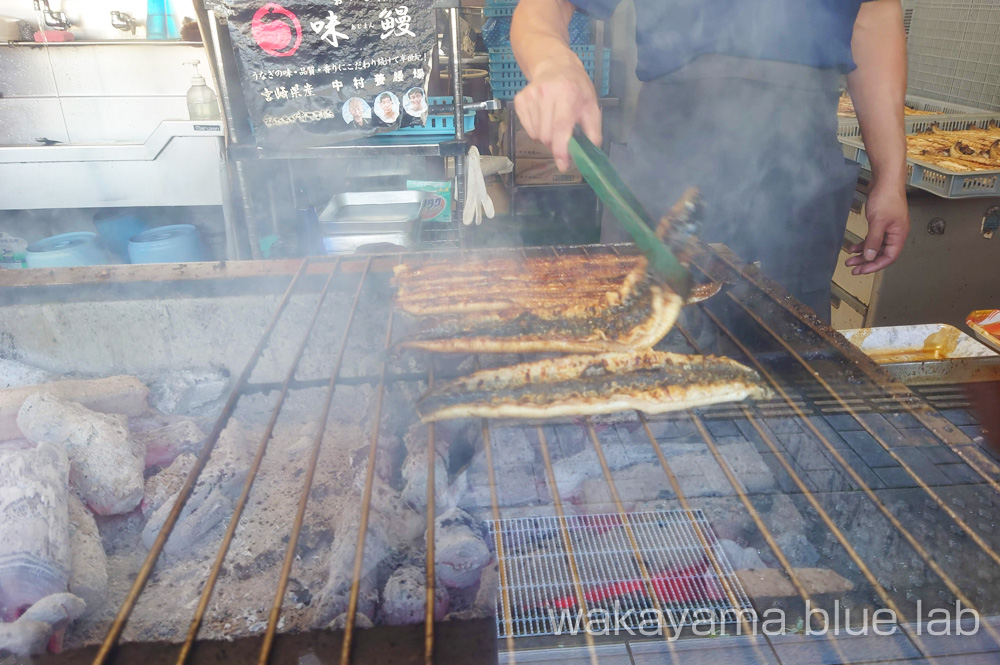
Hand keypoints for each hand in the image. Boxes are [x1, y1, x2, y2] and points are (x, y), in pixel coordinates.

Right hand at [513, 57, 601, 171]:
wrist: (554, 65)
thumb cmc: (576, 87)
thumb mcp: (591, 105)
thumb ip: (593, 130)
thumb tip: (591, 152)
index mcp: (567, 95)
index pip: (560, 128)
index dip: (561, 150)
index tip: (563, 164)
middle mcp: (546, 94)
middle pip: (546, 136)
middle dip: (555, 144)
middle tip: (563, 137)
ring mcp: (530, 96)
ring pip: (535, 134)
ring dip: (546, 137)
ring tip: (553, 123)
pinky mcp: (519, 100)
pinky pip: (527, 128)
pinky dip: (536, 130)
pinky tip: (543, 117)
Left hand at [844, 182, 909, 274]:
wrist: (885, 181)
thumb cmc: (886, 199)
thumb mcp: (878, 222)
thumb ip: (874, 240)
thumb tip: (870, 257)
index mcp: (899, 235)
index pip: (889, 257)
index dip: (876, 265)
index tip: (862, 270)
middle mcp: (895, 234)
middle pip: (881, 254)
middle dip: (867, 262)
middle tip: (853, 269)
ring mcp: (888, 229)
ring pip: (875, 247)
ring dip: (863, 254)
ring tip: (849, 261)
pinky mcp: (880, 223)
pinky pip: (872, 238)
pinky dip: (863, 244)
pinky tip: (853, 247)